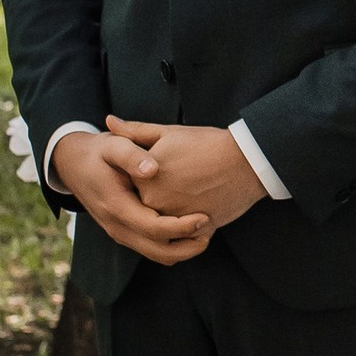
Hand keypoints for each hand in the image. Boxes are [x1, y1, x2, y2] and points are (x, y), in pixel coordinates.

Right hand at [53, 127, 214, 266]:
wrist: (72, 164)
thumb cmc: (97, 152)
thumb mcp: (112, 145)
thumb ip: (132, 155)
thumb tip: (152, 170)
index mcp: (116, 206)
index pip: (154, 228)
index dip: (182, 227)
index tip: (206, 217)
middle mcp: (117, 226)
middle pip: (159, 252)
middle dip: (188, 246)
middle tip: (212, 228)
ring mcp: (120, 232)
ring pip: (157, 255)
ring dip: (183, 249)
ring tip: (207, 230)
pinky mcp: (125, 232)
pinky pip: (152, 248)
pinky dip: (173, 245)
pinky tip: (190, 228)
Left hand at [103, 115, 265, 232]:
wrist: (246, 160)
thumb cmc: (207, 144)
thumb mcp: (168, 132)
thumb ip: (134, 131)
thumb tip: (108, 121)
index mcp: (142, 180)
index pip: (131, 184)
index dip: (145, 175)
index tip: (163, 166)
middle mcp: (154, 203)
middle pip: (147, 205)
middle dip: (160, 195)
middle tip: (182, 178)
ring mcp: (175, 219)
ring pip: (166, 221)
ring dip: (173, 212)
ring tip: (191, 190)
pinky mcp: (197, 230)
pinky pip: (186, 233)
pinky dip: (190, 224)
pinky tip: (201, 203)